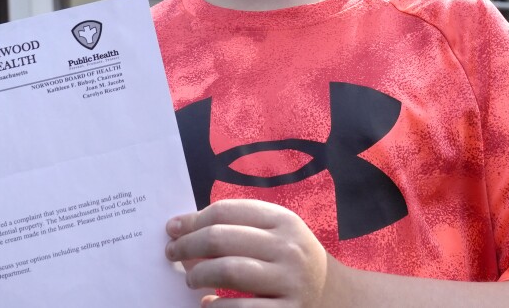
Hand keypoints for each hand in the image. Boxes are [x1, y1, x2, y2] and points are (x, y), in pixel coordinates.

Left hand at [165, 199, 345, 306]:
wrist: (335, 297)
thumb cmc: (291, 261)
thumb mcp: (276, 235)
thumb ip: (238, 227)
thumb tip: (182, 229)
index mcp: (283, 221)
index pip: (226, 211)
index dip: (193, 219)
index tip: (173, 228)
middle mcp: (288, 248)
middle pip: (221, 238)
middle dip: (188, 246)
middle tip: (173, 254)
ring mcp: (289, 282)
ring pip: (228, 270)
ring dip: (198, 274)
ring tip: (191, 279)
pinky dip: (217, 307)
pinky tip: (209, 305)